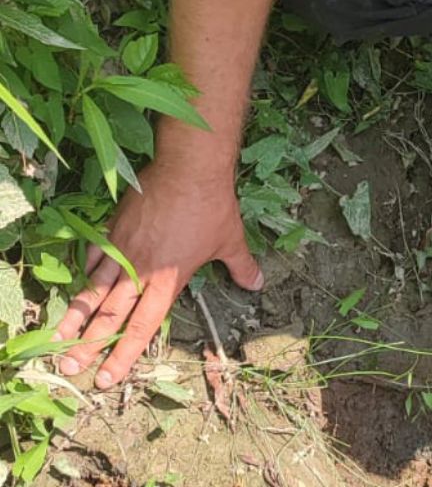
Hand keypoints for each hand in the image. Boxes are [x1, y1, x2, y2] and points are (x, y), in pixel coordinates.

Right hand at [53, 157, 263, 388]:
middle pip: (110, 317)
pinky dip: (85, 273)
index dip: (125, 355)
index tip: (108, 378)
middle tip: (69, 369)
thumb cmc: (212, 207)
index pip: (143, 328)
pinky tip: (78, 287)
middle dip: (88, 346)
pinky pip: (94, 257)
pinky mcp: (113, 230)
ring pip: (93, 291)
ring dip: (75, 317)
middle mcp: (141, 271)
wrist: (189, 170)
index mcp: (168, 281)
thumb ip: (241, 267)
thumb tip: (257, 284)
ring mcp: (123, 250)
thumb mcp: (231, 240)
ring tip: (57, 338)